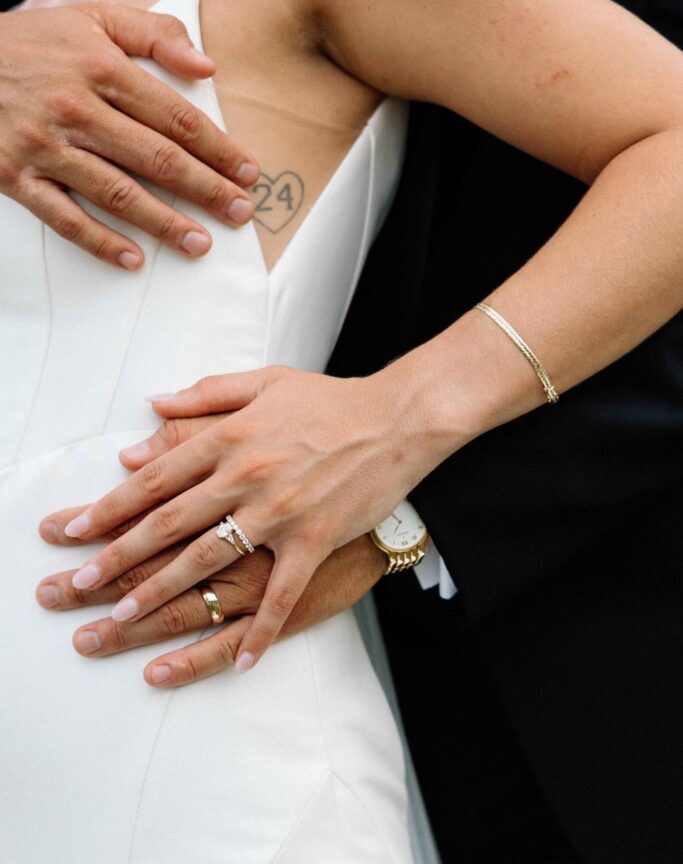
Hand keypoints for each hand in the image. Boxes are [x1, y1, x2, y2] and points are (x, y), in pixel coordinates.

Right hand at [0, 2, 259, 267]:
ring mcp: (44, 147)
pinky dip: (100, 242)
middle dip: (206, 189)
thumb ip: (154, 33)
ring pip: (117, 194)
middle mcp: (76, 109)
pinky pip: (64, 218)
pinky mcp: (16, 177)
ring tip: (199, 243)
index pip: (175, 116)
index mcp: (100, 68)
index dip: (218, 148)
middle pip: (156, 159)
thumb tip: (207, 64)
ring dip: (164, 223)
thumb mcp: (92, 18)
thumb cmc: (30, 42)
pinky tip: (132, 259)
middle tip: (241, 213)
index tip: (248, 171)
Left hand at [43, 363, 440, 673]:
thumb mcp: (265, 381)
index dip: (110, 505)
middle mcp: (246, 475)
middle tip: (76, 585)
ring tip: (122, 620)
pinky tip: (239, 662)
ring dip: (161, 592)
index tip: (74, 530)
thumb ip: (205, 395)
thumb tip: (150, 409)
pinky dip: (259, 631)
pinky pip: (281, 596)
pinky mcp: (314, 541)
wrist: (397, 420)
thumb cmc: (330, 400)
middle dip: (117, 556)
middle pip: (168, 521)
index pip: (155, 476)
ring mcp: (280, 512)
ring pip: (207, 558)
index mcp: (230, 436)